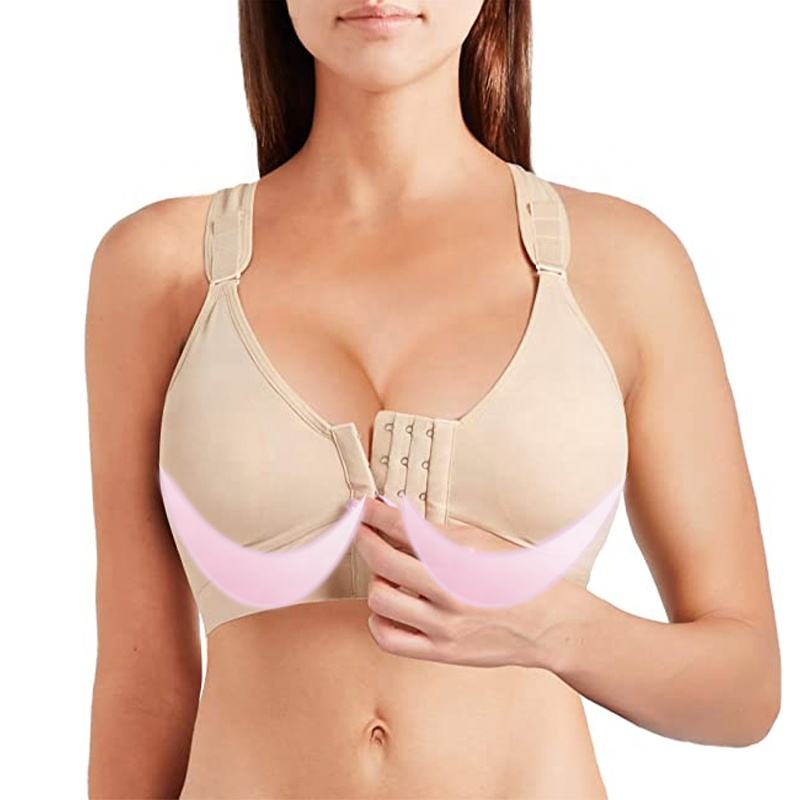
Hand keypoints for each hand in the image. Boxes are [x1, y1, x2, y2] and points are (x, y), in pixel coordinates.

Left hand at [354, 496, 586, 669]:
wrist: (550, 624)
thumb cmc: (517, 576)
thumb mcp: (482, 543)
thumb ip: (437, 534)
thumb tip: (395, 517)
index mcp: (462, 558)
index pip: (403, 529)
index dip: (375, 515)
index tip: (362, 507)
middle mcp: (450, 592)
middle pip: (383, 561)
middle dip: (365, 540)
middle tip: (362, 531)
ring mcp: (444, 625)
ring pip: (380, 599)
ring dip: (377, 581)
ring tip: (386, 574)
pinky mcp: (442, 652)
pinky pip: (389, 639)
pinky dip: (378, 620)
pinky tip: (388, 608)